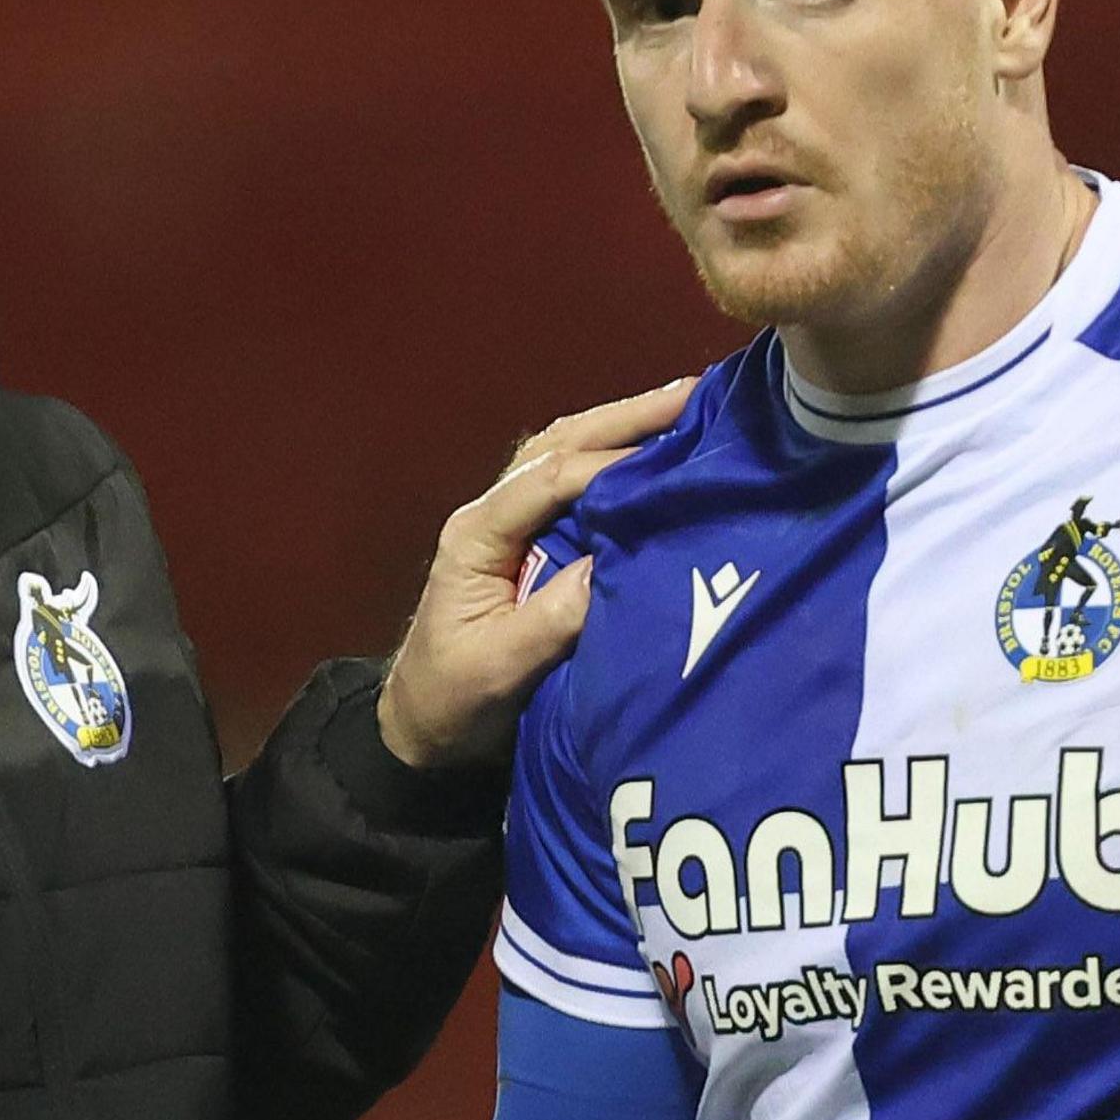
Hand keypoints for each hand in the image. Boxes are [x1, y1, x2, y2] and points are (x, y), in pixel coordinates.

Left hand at [375, 380, 694, 769]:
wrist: (424, 726)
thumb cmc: (453, 700)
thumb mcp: (500, 668)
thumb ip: (552, 619)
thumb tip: (613, 565)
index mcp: (476, 534)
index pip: (546, 480)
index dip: (609, 463)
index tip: (672, 453)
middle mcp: (492, 514)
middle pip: (559, 446)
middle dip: (626, 419)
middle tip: (695, 393)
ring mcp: (510, 524)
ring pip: (566, 454)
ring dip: (623, 428)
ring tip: (687, 407)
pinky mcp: (531, 541)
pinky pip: (574, 484)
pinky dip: (618, 460)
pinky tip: (661, 453)